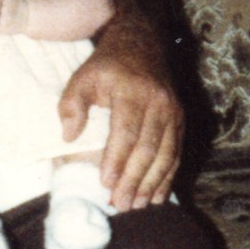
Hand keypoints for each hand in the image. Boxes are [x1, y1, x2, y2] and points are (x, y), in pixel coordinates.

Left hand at [58, 52, 182, 210]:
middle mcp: (158, 103)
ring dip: (152, 184)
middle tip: (120, 204)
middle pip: (148, 149)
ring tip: (137, 205)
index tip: (105, 183)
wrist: (141, 43)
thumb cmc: (106, 65)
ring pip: (166, 155)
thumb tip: (69, 137)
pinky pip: (176, 153)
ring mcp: (173, 112)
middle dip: (134, 180)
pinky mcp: (180, 119)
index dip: (116, 160)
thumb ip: (72, 104)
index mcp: (132, 91)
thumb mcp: (83, 76)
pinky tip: (158, 195)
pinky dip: (168, 176)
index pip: (125, 132)